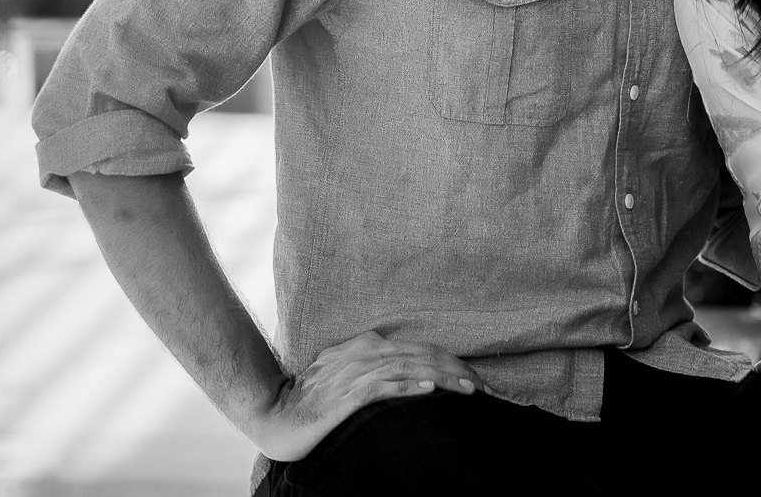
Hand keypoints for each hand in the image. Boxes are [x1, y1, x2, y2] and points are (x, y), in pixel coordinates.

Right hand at [247, 330, 479, 461]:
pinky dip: (408, 388)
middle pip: (421, 356)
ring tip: (469, 390)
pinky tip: (430, 393)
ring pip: (409, 369)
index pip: (421, 350)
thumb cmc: (313, 400)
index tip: (477, 380)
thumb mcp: (348, 377)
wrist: (274, 415)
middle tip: (486, 388)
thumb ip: (378, 371)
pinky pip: (382, 388)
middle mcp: (363, 353)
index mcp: (367, 345)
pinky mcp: (345, 396)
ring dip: (442, 379)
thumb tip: (418, 380)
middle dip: (458, 371)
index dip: (452, 362)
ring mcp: (354, 373)